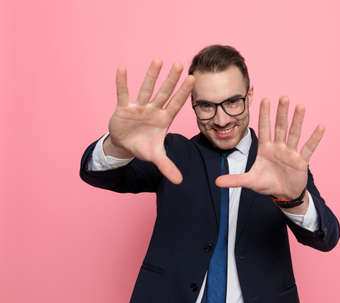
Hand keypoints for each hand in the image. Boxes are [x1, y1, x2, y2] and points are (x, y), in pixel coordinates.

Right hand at [107, 59, 194, 183]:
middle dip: (171, 79)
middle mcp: (153, 110)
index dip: (184, 93)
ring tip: (158, 60)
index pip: (176, 104)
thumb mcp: (156, 156)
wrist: (125, 145)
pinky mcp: (123, 108)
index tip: (192, 79)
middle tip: (179, 63)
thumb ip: (167, 166)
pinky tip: (122, 68)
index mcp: (163, 119)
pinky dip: (122, 82)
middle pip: (163, 92)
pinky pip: (123, 93)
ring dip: (151, 76)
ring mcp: (139, 107)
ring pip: (146, 89)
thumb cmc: (143, 146)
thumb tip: (180, 182)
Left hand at [216, 96, 324, 199]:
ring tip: (300, 106)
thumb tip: (216, 182)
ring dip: (297, 120)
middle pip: (280, 127)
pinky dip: (314, 138)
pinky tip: (320, 126)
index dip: (264, 115)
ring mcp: (291, 153)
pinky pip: (308, 147)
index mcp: (266, 149)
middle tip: (283, 97)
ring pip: (294, 134)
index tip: (264, 99)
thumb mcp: (250, 181)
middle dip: (281, 113)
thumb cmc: (267, 184)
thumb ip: (234, 179)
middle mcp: (279, 147)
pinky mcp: (302, 161)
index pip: (264, 128)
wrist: (283, 195)